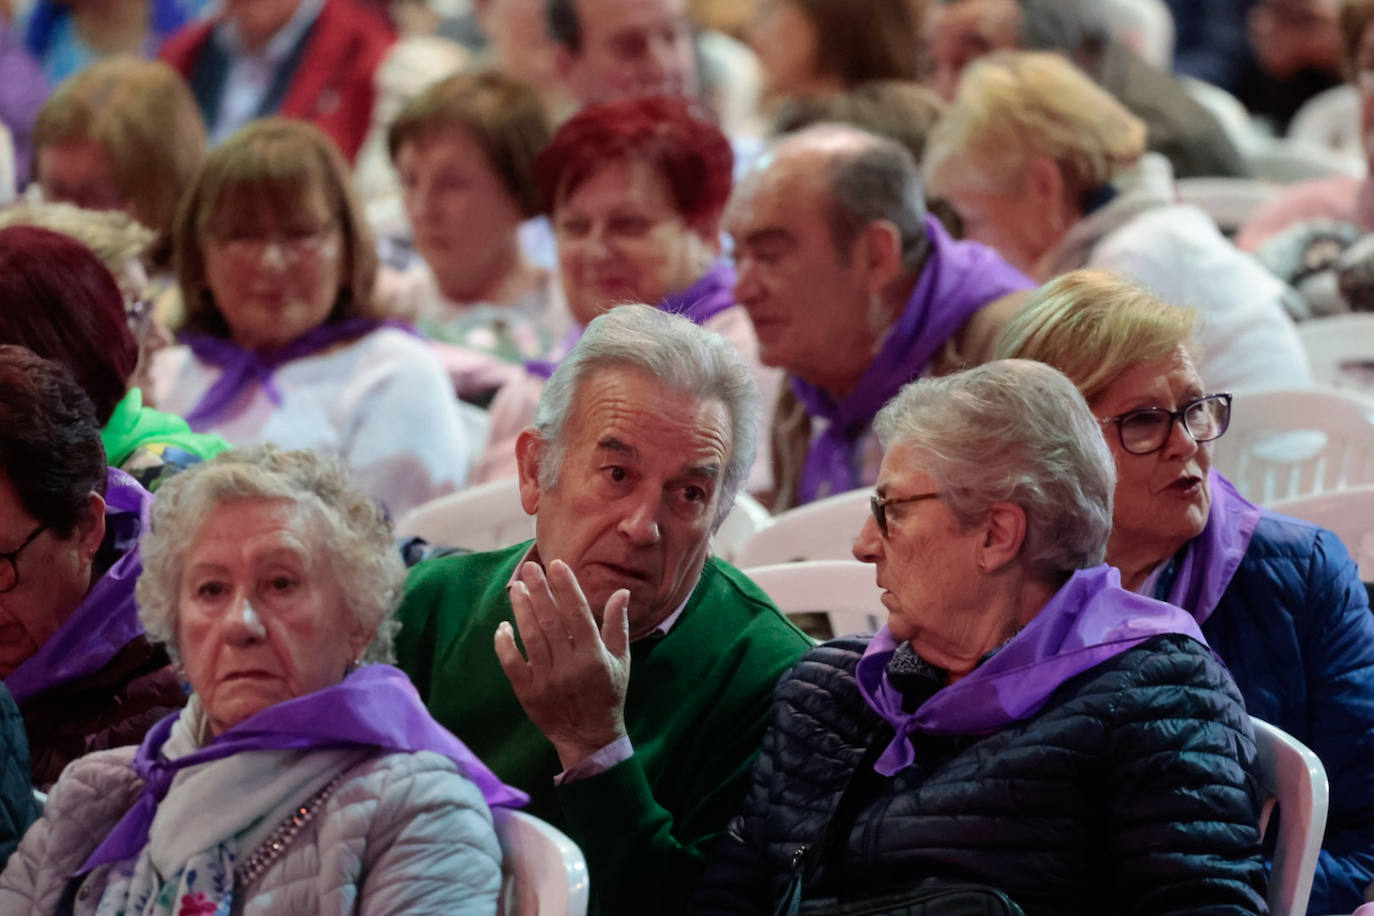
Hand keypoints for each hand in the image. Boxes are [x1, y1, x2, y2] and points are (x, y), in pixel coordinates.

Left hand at [494, 559, 631, 769]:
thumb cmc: (608, 694)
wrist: (589, 738)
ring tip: (517, 588)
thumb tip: (622, 592)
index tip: (557, 566)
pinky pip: (511, 664)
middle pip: (550, 621)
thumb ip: (618, 625)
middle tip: (530, 568)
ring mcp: (546, 680)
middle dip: (539, 591)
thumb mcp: (621, 660)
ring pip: (530, 638)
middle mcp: (569, 666)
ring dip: (522, 610)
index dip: (566, 588)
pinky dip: (505, 644)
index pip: (578, 614)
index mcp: (594, 656)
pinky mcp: (528, 693)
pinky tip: (503, 626)